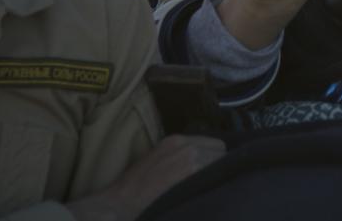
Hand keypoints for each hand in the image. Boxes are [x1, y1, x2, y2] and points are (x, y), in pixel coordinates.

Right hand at [67, 134, 225, 219]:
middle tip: (208, 181)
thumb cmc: (133, 188)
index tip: (209, 170)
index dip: (213, 158)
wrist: (120, 202)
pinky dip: (215, 182)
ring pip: (221, 163)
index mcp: (175, 140)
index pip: (213, 143)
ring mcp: (191, 157)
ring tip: (205, 188)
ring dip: (217, 175)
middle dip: (217, 165)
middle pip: (220, 150)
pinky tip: (205, 192)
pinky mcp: (193, 172)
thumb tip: (202, 163)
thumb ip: (179, 156)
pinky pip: (217, 174)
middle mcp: (186, 144)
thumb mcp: (157, 161)